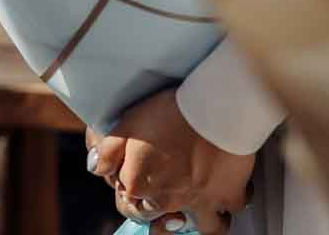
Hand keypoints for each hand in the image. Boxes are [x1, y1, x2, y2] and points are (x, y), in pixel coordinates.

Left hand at [91, 88, 252, 233]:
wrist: (214, 106)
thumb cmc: (172, 111)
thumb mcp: (128, 122)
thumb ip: (108, 151)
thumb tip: (97, 168)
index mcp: (141, 185)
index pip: (126, 202)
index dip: (127, 189)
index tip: (134, 173)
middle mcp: (169, 199)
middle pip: (159, 217)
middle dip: (158, 207)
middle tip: (166, 186)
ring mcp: (201, 200)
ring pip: (202, 227)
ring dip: (199, 221)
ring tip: (198, 207)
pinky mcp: (229, 191)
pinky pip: (232, 209)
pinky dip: (230, 204)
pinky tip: (228, 191)